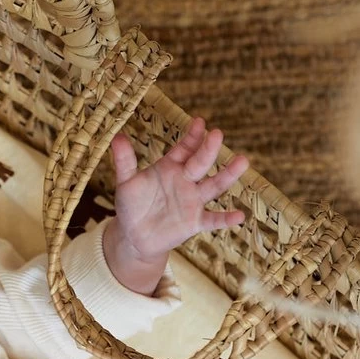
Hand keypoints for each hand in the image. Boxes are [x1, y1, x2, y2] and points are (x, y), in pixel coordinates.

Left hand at [109, 116, 249, 260]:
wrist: (133, 236)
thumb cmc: (131, 205)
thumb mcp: (126, 183)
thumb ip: (124, 161)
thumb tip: (117, 136)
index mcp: (171, 167)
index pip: (184, 149)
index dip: (192, 137)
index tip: (199, 122)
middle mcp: (186, 181)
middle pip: (200, 163)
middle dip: (208, 150)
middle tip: (217, 134)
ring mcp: (193, 201)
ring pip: (214, 186)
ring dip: (227, 175)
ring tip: (242, 161)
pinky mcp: (195, 222)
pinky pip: (213, 220)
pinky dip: (225, 219)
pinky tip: (240, 216)